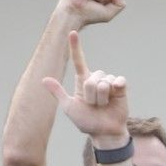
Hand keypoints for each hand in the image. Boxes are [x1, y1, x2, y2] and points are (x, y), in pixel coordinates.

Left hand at [41, 30, 129, 147]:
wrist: (104, 133)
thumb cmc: (87, 122)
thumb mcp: (69, 108)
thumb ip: (58, 93)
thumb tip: (44, 79)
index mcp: (83, 81)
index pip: (79, 61)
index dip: (75, 47)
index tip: (72, 32)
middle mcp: (96, 79)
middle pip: (91, 77)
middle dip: (91, 95)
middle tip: (93, 105)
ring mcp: (109, 82)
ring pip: (103, 82)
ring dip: (102, 98)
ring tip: (103, 106)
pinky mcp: (121, 87)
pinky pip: (118, 80)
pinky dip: (116, 88)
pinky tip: (116, 96)